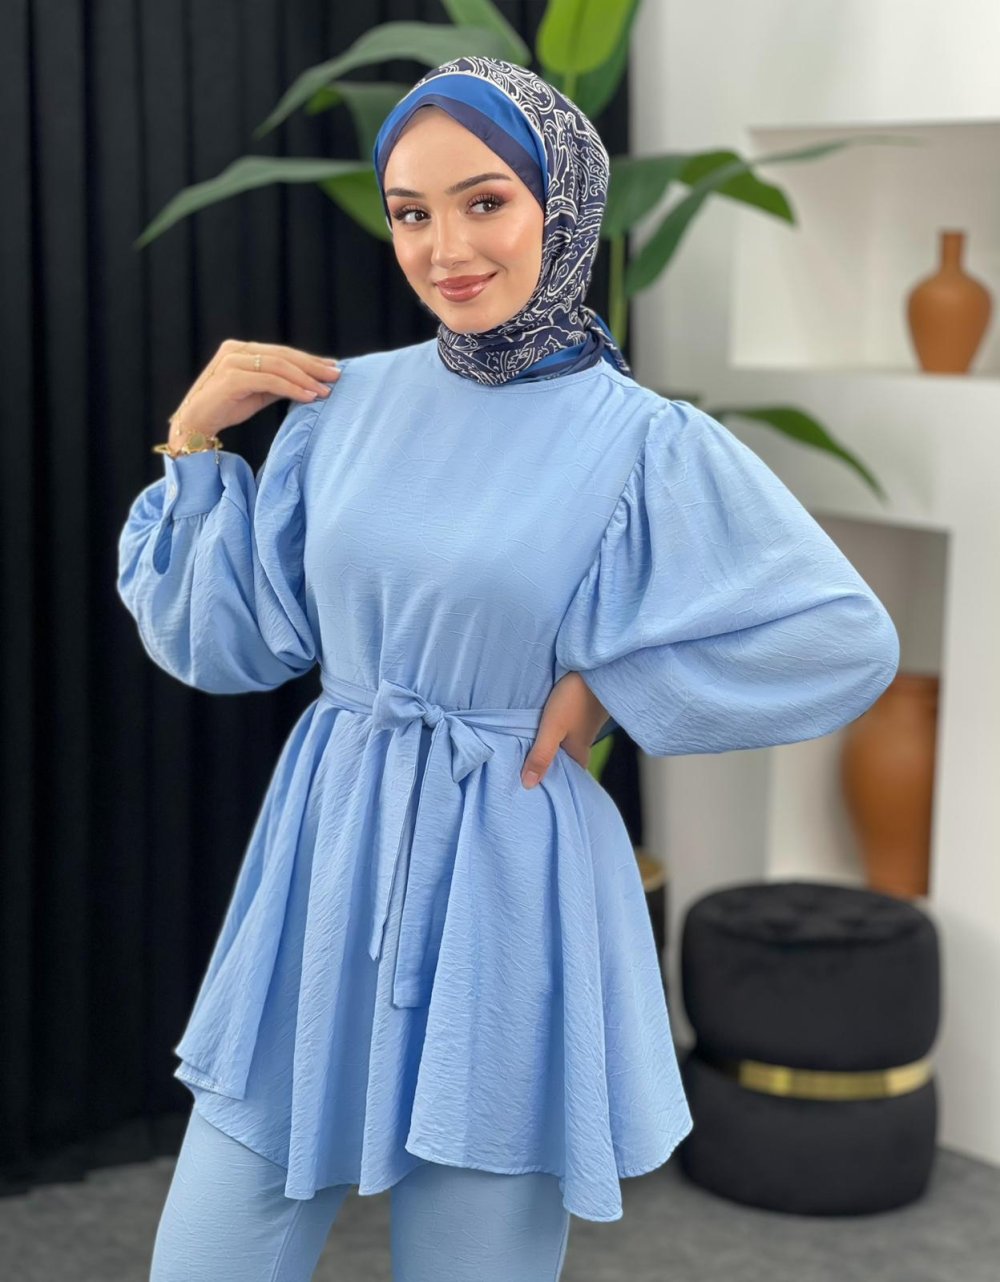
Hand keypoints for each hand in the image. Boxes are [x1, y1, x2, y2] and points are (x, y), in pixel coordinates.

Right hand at [167, 339, 340, 451]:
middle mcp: (235, 350)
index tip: (331, 367)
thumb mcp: (257, 392)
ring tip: (325, 390)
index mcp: (241, 349)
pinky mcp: (231, 378)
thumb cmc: (225, 408)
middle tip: (337, 375)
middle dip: (312, 366)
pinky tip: (309, 397)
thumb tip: (309, 383)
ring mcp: (232, 362)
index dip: (308, 360)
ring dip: (305, 379)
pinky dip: (292, 388)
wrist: (194, 425)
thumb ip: (278, 383)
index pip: (282, 352)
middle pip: (283, 355)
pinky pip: (269, 380)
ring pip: (278, 365)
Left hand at [521, 672, 609, 788]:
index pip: (566, 778)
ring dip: (547, 747)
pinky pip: (564, 729)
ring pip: (563, 743)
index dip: (550, 783)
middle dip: (546, 765)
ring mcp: (583, 727)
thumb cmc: (575, 698)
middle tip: (522, 772)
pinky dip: (552, 732)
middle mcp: (583, 743)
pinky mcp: (580, 711)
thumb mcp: (553, 729)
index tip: (531, 790)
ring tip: (525, 750)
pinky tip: (539, 728)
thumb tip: (528, 785)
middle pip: (563, 761)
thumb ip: (541, 755)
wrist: (597, 667)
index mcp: (579, 753)